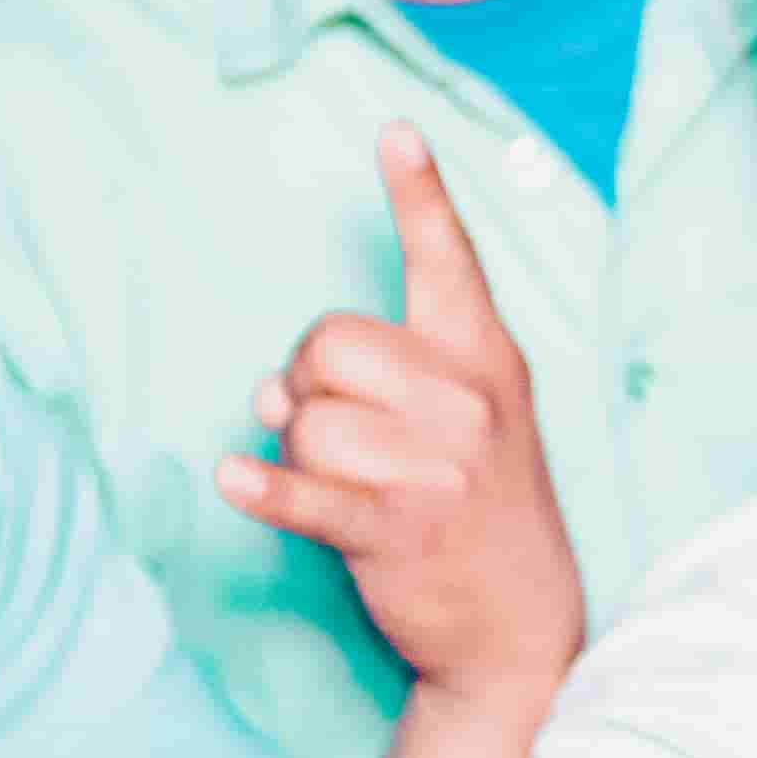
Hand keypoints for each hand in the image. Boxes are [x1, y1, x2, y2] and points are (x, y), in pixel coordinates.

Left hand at [215, 126, 582, 708]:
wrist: (522, 625)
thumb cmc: (479, 505)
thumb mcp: (468, 422)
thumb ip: (384, 381)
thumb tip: (271, 394)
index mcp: (485, 358)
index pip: (450, 261)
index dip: (420, 195)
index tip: (395, 132)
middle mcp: (466, 401)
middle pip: (330, 342)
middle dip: (307, 381)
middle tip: (334, 425)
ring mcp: (433, 467)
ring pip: (305, 420)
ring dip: (298, 452)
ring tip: (341, 484)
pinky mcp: (394, 529)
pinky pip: (306, 492)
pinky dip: (263, 489)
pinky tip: (234, 480)